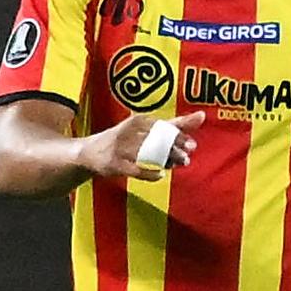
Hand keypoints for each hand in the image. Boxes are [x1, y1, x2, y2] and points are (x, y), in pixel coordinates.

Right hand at [81, 110, 203, 182]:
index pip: (162, 126)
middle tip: (186, 158)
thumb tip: (202, 116)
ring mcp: (121, 148)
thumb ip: (174, 124)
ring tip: (175, 165)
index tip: (192, 145)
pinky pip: (136, 170)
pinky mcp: (115, 164)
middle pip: (157, 140)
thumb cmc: (124, 139)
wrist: (88, 153)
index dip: (179, 136)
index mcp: (138, 120)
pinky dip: (151, 173)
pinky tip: (160, 174)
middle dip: (174, 150)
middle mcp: (129, 131)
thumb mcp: (146, 129)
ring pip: (148, 155)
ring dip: (165, 161)